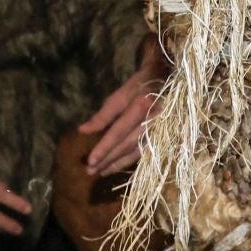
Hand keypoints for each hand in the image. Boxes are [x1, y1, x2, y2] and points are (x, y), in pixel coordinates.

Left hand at [78, 40, 167, 177]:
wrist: (167, 78)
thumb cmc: (140, 84)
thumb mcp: (121, 94)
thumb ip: (103, 115)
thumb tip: (83, 130)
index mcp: (140, 106)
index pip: (118, 132)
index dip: (104, 147)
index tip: (90, 161)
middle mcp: (152, 120)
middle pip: (127, 145)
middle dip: (108, 159)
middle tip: (91, 171)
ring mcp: (160, 129)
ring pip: (137, 152)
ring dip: (118, 164)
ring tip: (102, 172)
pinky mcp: (164, 135)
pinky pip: (147, 152)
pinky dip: (132, 161)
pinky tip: (120, 167)